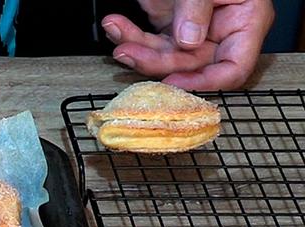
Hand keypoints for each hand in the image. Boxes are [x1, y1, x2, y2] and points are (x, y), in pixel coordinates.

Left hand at [102, 0, 273, 89]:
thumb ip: (198, 7)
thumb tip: (188, 40)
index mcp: (246, 20)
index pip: (233, 68)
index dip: (205, 82)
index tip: (174, 82)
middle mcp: (221, 30)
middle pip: (190, 67)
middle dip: (156, 62)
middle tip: (129, 52)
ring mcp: (194, 30)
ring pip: (164, 57)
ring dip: (137, 49)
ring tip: (117, 32)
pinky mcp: (170, 26)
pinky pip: (149, 42)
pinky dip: (130, 35)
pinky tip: (117, 25)